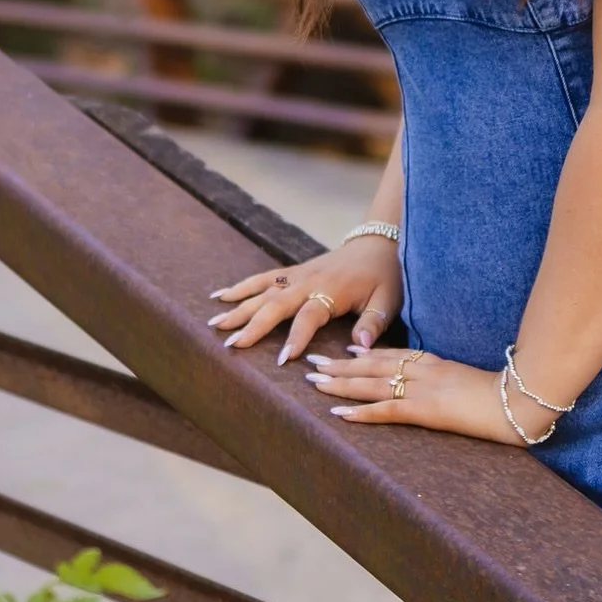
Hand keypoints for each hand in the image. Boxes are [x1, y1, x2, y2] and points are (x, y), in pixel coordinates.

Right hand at [209, 236, 401, 363]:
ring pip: (263, 291)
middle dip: (253, 325)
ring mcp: (298, 275)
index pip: (310, 316)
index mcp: (332, 290)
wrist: (378, 243)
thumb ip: (373, 323)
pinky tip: (220, 296)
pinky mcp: (293, 272)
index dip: (297, 337)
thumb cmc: (385, 276)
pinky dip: (241, 286)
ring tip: (214, 324)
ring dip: (238, 307)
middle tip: (232, 345)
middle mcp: (309, 281)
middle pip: (276, 303)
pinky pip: (263, 278)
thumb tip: (360, 347)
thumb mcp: (387, 300)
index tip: (283, 359)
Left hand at [301, 344, 551, 445]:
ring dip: (339, 385)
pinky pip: (386, 410)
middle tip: (310, 365)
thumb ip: (448, 379)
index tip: (337, 354)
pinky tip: (339, 416)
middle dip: (339, 366)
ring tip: (314, 383)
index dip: (360, 355)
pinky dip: (360, 413)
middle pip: (371, 366)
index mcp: (433, 361)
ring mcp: (423, 388)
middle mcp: (422, 369)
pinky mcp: (426, 410)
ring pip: (371, 384)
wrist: (520, 400)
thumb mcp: (469, 381)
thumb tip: (432, 388)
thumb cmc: (502, 394)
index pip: (389, 355)